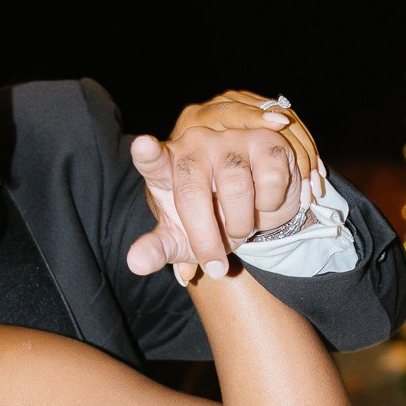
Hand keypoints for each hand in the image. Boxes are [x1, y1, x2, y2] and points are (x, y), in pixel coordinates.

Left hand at [126, 91, 325, 279]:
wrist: (255, 210)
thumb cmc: (207, 222)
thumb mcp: (181, 240)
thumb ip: (157, 249)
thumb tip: (135, 263)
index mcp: (167, 169)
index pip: (152, 161)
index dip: (147, 153)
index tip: (142, 145)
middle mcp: (195, 145)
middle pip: (192, 194)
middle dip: (206, 240)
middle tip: (216, 265)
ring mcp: (230, 139)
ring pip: (236, 189)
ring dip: (241, 224)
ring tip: (241, 226)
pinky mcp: (265, 142)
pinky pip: (270, 181)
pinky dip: (269, 205)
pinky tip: (264, 201)